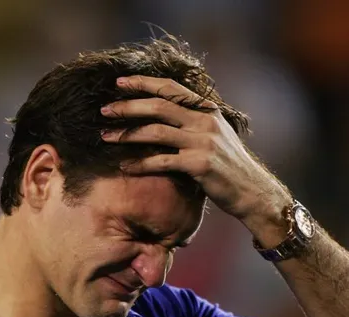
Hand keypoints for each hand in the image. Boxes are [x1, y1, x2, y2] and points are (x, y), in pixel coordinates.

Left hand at [101, 76, 290, 234]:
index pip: (171, 89)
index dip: (143, 83)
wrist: (252, 192)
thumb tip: (167, 118)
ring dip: (127, 133)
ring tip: (106, 136)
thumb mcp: (216, 138)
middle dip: (128, 106)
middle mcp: (205, 121)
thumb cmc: (230, 169)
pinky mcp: (198, 165)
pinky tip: (123, 166)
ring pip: (156, 131)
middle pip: (159, 105)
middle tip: (104, 110)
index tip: (119, 83)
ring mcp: (202, 142)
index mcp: (207, 111)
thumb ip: (194, 125)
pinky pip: (161, 161)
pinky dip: (139, 163)